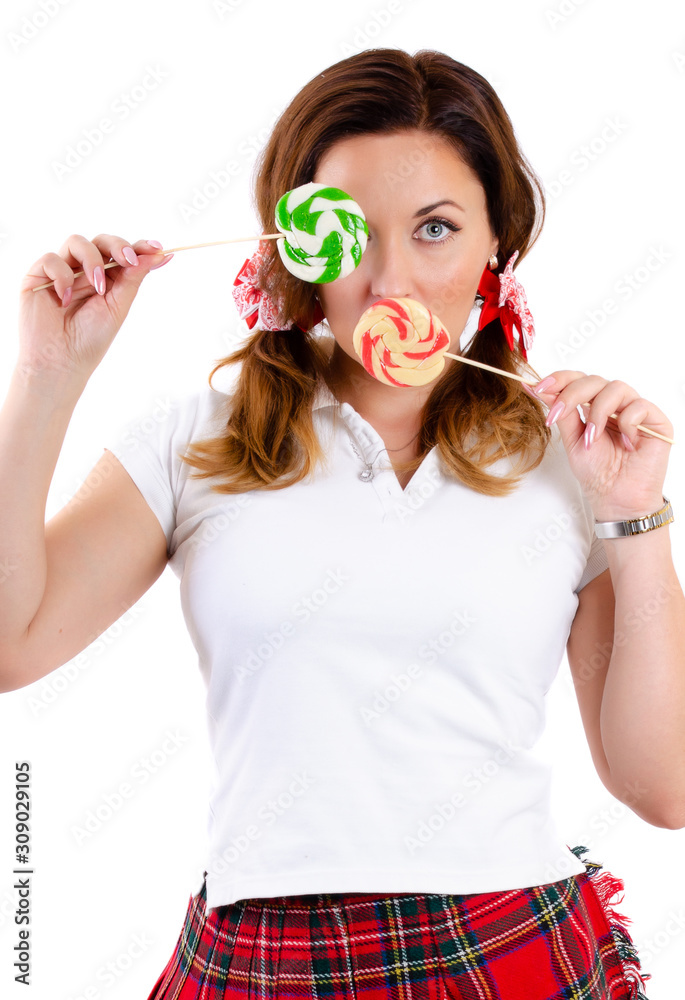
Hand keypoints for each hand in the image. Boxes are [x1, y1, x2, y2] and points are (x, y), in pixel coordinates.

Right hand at [18, 234, 172, 385]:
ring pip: (76, 242)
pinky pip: (51, 259)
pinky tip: (65, 300)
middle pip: (101, 241)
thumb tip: (159, 254)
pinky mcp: (38, 275)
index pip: (122, 254)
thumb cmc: (90, 339)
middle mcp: (84, 271)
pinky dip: (62, 277)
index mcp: (107, 279)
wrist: (61, 361)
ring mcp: (62, 271)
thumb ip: (133, 278)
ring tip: (98, 287)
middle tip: (129, 260)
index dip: (139, 247)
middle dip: (118, 246)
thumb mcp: (118, 306)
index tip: (157, 248)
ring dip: (92, 261)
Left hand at [528, 370, 672, 519]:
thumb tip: (537, 389)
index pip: (578, 380)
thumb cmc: (597, 472)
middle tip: (557, 414)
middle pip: (594, 380)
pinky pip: (639, 406)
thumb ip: (561, 413)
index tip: (538, 387)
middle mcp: (614, 404)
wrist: (615, 498)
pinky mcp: (656, 420)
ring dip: (598, 412)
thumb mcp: (572, 439)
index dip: (559, 379)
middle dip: (571, 395)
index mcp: (593, 405)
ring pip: (615, 388)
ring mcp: (635, 410)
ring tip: (592, 438)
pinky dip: (627, 423)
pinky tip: (625, 443)